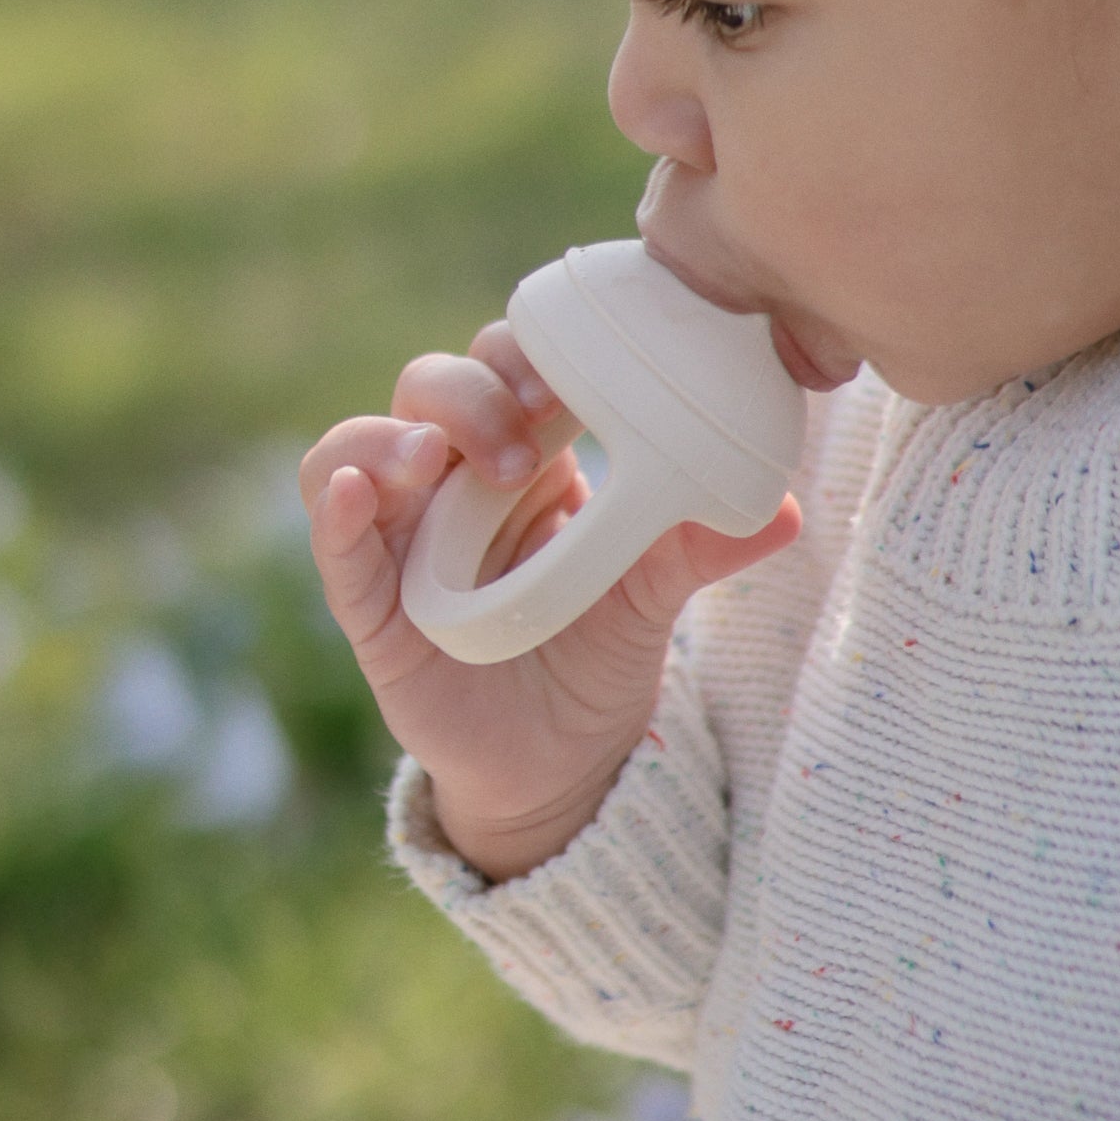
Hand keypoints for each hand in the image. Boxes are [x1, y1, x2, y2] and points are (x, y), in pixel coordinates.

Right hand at [299, 315, 798, 882]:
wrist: (561, 766)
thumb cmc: (595, 657)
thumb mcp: (651, 597)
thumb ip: (697, 547)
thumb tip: (783, 510)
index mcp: (525, 458)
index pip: (505, 367)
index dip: (526, 354)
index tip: (569, 379)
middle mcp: (452, 483)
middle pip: (430, 389)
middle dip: (471, 395)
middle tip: (524, 432)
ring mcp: (402, 539)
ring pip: (358, 450)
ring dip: (390, 439)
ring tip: (432, 458)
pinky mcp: (371, 608)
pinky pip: (338, 550)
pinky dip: (337, 513)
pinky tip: (354, 496)